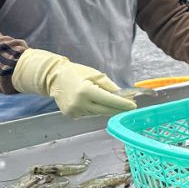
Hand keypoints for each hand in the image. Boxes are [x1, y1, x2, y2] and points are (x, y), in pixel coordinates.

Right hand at [12, 49, 136, 117]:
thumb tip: (124, 96)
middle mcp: (80, 103)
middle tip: (130, 106)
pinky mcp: (71, 115)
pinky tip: (95, 102)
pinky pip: (90, 114)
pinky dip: (96, 109)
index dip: (123, 104)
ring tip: (112, 101)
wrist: (54, 77)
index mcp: (86, 91)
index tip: (134, 105)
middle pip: (106, 110)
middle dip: (119, 108)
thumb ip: (110, 87)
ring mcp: (74, 111)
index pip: (109, 100)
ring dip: (108, 108)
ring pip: (98, 113)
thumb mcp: (96, 75)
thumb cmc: (77, 73)